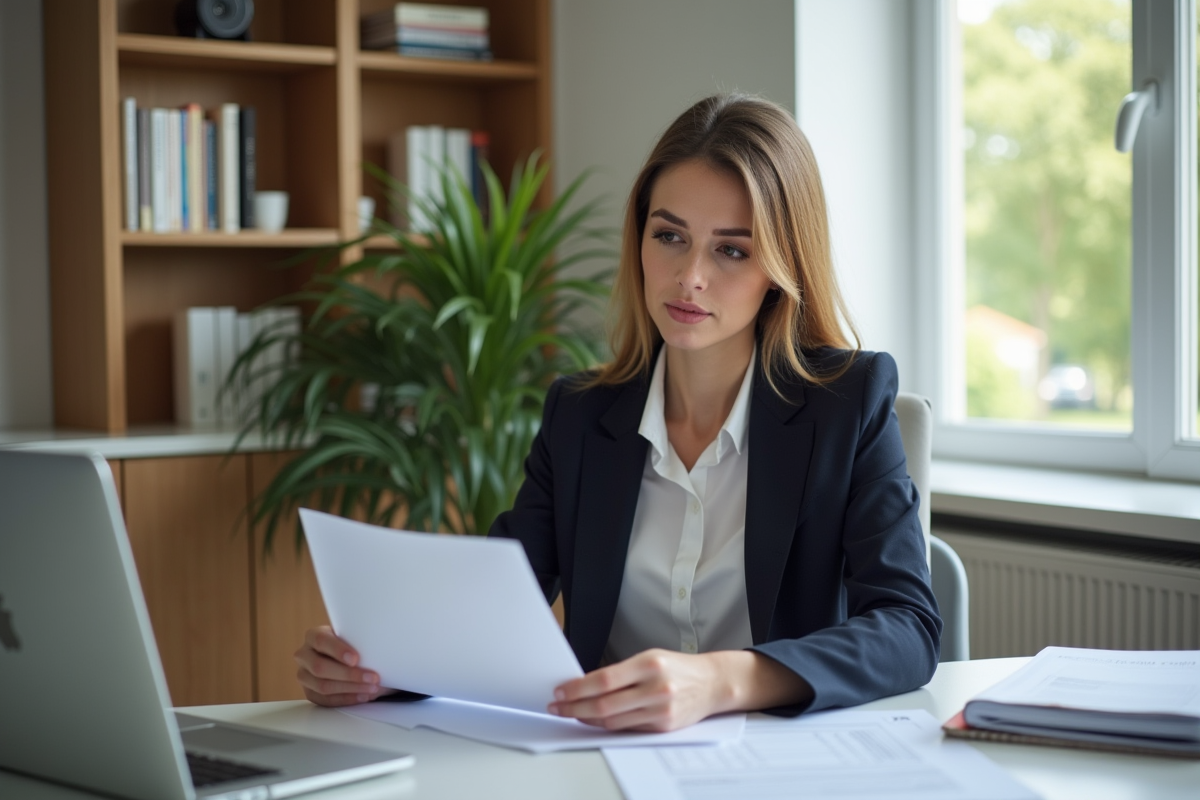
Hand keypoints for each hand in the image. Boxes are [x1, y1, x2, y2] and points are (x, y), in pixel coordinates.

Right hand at [294, 625, 394, 705]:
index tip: (356, 658)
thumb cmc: (353, 644)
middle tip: (372, 677)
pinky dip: (347, 699)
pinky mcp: (310, 692)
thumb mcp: (355, 637)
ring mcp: (304, 675)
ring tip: (372, 688)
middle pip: (320, 667)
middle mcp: (304, 655)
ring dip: (351, 689)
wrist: (346, 657)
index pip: (321, 640)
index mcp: (314, 636)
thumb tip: (381, 653)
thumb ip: (362, 641)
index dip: (338, 650)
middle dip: (349, 675)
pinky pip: (325, 700)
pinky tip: (362, 696)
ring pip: (323, 686)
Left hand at [548, 649, 813, 731]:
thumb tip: (585, 684)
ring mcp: (660, 710)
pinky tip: (594, 720)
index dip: (577, 688)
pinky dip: (607, 725)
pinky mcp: (663, 726)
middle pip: (604, 704)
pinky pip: (627, 728)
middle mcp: (655, 687)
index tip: (560, 690)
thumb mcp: (650, 657)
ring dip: (586, 718)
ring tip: (571, 713)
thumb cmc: (677, 668)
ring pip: (612, 720)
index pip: (604, 679)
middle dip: (574, 707)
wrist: (712, 683)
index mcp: (649, 664)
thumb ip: (621, 672)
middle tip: (557, 706)